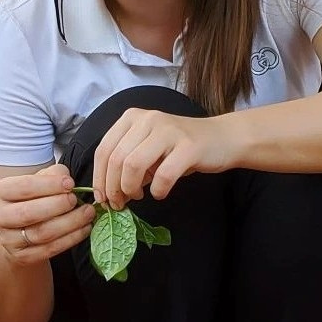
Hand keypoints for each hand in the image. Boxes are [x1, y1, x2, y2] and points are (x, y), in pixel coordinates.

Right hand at [0, 165, 96, 266]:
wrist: (18, 231)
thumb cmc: (32, 200)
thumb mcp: (38, 181)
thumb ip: (52, 175)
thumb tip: (66, 179)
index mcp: (0, 192)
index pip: (24, 187)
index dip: (49, 185)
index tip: (70, 183)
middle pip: (30, 213)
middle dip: (58, 205)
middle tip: (77, 200)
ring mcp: (8, 240)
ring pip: (42, 233)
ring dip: (70, 223)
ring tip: (88, 213)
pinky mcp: (21, 257)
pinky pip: (50, 249)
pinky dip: (71, 239)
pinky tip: (84, 228)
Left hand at [92, 108, 235, 209]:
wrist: (222, 139)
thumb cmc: (180, 148)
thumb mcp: (148, 150)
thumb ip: (126, 164)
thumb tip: (108, 192)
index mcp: (132, 118)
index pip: (103, 149)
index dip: (99, 178)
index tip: (102, 198)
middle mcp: (147, 119)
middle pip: (116, 159)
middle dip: (113, 188)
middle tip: (119, 203)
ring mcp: (168, 131)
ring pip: (133, 165)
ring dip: (130, 189)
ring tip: (138, 197)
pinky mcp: (188, 146)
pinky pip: (163, 175)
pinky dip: (158, 190)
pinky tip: (159, 193)